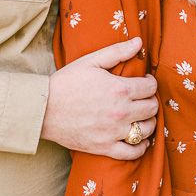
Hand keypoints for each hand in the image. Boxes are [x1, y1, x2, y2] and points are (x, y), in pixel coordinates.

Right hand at [43, 37, 157, 158]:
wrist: (44, 109)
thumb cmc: (66, 82)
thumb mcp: (91, 61)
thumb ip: (117, 52)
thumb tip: (139, 42)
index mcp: (119, 89)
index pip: (150, 87)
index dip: (150, 83)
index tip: (144, 82)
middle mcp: (120, 112)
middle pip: (151, 108)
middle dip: (150, 101)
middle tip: (142, 98)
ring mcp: (113, 132)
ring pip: (147, 130)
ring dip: (149, 122)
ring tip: (141, 117)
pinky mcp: (105, 147)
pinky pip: (133, 152)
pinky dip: (141, 147)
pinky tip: (140, 140)